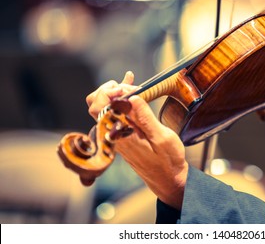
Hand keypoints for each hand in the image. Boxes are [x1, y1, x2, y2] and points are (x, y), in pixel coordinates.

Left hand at [86, 71, 187, 209]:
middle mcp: (114, 134)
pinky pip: (115, 115)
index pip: (98, 107)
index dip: (107, 92)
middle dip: (109, 89)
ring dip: (116, 93)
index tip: (126, 88)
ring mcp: (116, 134)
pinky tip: (133, 92)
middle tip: (129, 86)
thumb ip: (146, 118)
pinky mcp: (122, 135)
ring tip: (133, 85)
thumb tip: (132, 98)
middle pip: (95, 105)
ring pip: (105, 108)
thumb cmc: (168, 161)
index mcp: (120, 135)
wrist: (168, 179)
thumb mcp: (162, 138)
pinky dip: (122, 101)